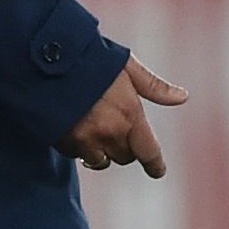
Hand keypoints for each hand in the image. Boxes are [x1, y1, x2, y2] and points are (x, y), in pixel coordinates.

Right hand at [69, 56, 189, 178]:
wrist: (46, 60)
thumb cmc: (89, 57)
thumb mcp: (126, 66)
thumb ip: (154, 86)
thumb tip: (183, 97)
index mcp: (129, 114)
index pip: (149, 152)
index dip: (155, 165)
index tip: (157, 171)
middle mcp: (110, 133)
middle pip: (125, 157)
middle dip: (125, 146)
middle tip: (116, 126)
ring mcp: (85, 141)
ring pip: (101, 161)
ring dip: (102, 151)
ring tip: (94, 129)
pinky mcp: (63, 143)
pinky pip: (77, 155)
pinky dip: (80, 147)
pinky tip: (75, 126)